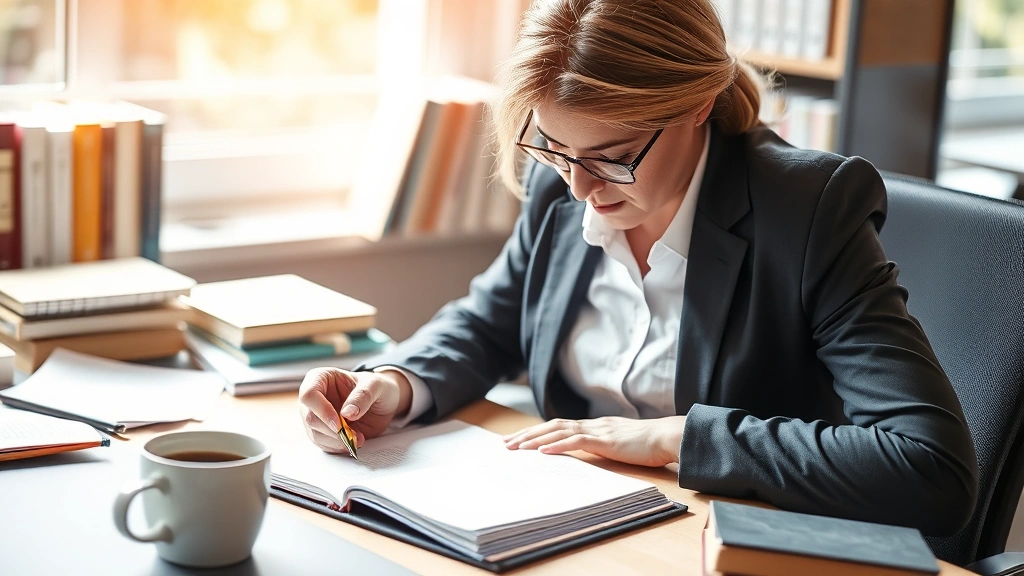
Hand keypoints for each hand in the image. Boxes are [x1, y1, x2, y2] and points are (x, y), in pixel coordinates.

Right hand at [297, 368, 411, 453]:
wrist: (382, 402)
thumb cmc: (376, 388)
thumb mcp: (375, 386)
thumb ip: (362, 396)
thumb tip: (347, 413)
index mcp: (321, 378)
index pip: (309, 394)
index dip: (322, 410)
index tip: (340, 422)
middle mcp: (314, 397)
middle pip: (310, 418)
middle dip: (333, 431)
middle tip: (354, 435)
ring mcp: (316, 415)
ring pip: (315, 434)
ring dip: (337, 441)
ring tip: (358, 438)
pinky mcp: (322, 431)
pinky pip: (323, 444)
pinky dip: (338, 447)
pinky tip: (352, 443)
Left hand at [502, 415, 686, 466]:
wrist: (669, 437)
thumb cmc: (650, 444)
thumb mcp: (621, 445)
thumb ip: (604, 447)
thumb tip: (590, 454)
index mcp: (595, 426)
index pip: (559, 426)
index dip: (538, 432)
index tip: (519, 439)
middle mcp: (593, 424)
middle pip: (552, 426)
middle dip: (528, 434)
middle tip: (506, 444)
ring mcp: (599, 430)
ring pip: (559, 431)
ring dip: (536, 439)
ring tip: (517, 447)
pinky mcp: (606, 440)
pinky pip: (577, 441)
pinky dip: (557, 445)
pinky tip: (543, 451)